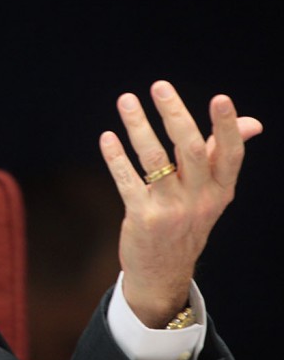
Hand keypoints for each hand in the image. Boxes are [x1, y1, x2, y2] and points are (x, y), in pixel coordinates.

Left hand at [98, 80, 261, 327]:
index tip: (221, 98)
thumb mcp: (212, 194)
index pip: (229, 154)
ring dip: (138, 126)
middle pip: (189, 149)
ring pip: (154, 159)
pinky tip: (107, 137)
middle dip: (175, 114)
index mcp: (221, 190)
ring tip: (126, 100)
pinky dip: (116, 156)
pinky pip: (127, 180)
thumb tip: (252, 122)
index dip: (226, 126)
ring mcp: (170, 209)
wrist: (163, 273)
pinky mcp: (142, 218)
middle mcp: (199, 199)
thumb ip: (221, 155)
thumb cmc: (187, 222)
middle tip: (159, 86)